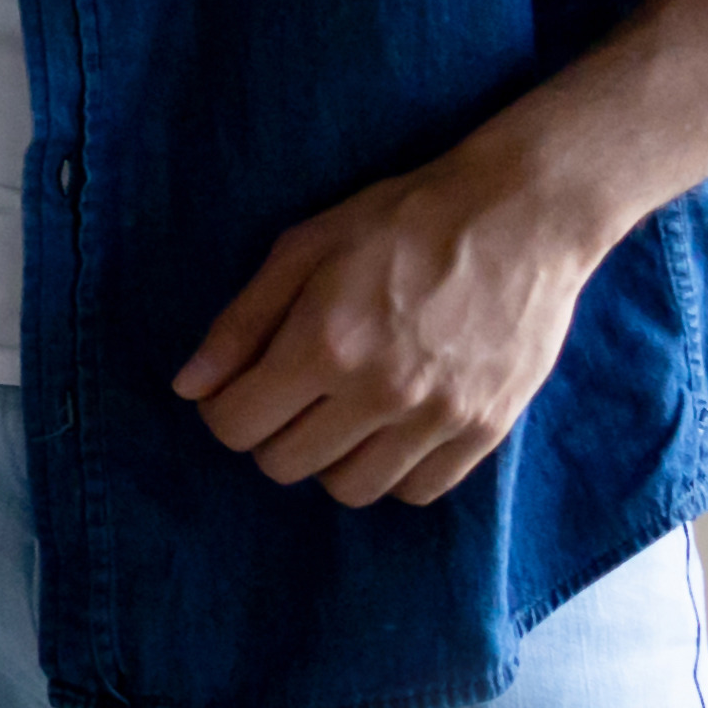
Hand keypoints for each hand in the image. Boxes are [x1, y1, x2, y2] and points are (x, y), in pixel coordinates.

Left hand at [171, 135, 628, 505]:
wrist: (520, 216)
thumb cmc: (400, 221)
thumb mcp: (302, 248)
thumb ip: (240, 324)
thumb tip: (188, 388)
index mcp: (324, 344)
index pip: (237, 427)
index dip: (225, 410)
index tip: (241, 387)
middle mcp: (379, 392)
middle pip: (286, 465)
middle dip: (272, 434)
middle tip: (293, 395)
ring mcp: (438, 418)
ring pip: (351, 490)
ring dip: (331, 459)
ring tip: (342, 413)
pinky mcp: (487, 430)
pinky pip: (417, 491)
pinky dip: (393, 471)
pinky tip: (390, 428)